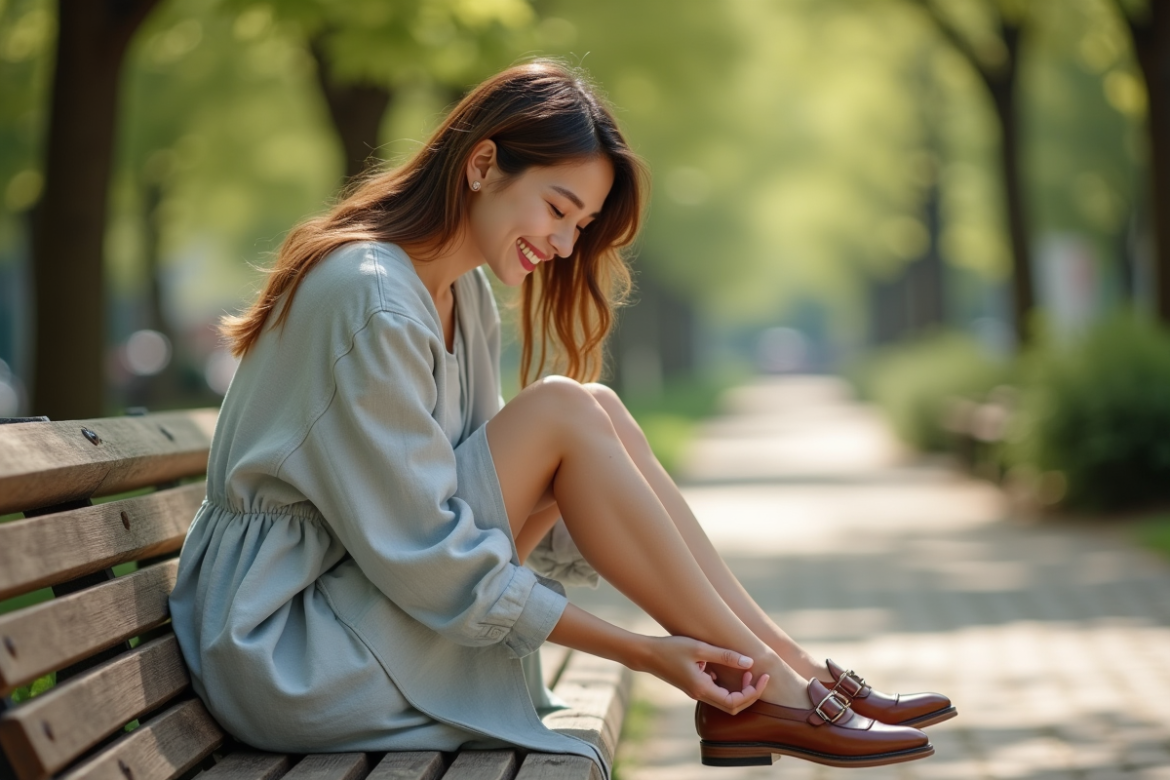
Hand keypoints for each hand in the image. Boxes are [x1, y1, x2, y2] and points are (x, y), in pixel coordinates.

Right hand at [640, 636, 769, 715]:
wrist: (646, 654)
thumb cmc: (671, 649)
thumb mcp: (700, 648)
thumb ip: (725, 656)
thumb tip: (750, 662)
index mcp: (703, 689)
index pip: (736, 702)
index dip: (753, 692)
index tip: (762, 676)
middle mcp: (700, 695)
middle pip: (733, 706)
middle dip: (749, 693)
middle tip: (757, 675)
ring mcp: (696, 692)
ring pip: (725, 701)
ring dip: (739, 690)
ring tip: (745, 670)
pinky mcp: (693, 686)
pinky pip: (716, 692)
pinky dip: (727, 685)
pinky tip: (725, 667)